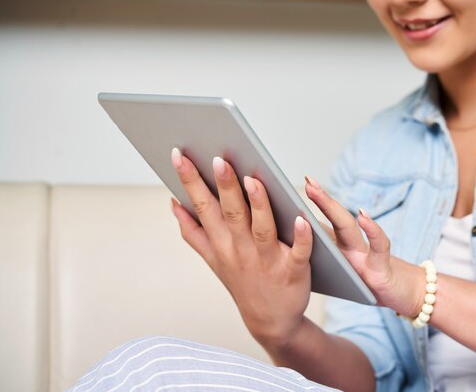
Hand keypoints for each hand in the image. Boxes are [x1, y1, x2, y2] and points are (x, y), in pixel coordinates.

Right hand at [169, 148, 312, 346]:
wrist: (270, 322)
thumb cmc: (242, 282)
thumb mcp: (213, 260)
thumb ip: (193, 232)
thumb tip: (173, 203)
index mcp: (221, 243)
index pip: (203, 207)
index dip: (190, 181)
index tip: (178, 154)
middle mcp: (241, 250)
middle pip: (231, 213)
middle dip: (224, 186)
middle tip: (218, 159)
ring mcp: (268, 260)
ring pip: (262, 228)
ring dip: (259, 205)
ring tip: (252, 180)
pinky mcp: (293, 270)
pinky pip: (299, 251)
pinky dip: (301, 236)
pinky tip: (302, 218)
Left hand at [304, 176, 423, 317]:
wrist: (407, 296)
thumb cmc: (369, 284)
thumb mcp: (344, 274)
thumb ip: (324, 260)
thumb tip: (290, 248)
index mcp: (339, 249)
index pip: (320, 225)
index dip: (303, 210)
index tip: (288, 190)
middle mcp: (352, 247)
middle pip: (334, 219)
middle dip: (320, 199)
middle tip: (306, 181)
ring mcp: (366, 256)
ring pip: (348, 228)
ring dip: (332, 208)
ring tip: (317, 192)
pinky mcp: (381, 270)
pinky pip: (378, 248)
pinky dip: (373, 231)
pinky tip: (364, 217)